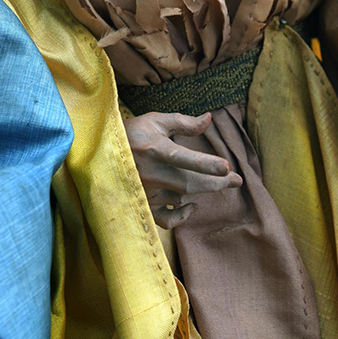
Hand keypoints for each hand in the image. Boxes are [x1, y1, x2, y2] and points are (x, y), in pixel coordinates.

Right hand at [123, 111, 242, 228]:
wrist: (101, 152)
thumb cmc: (132, 132)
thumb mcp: (156, 121)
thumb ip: (184, 122)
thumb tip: (209, 119)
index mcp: (154, 149)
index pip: (184, 158)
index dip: (206, 164)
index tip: (227, 167)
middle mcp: (150, 173)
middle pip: (189, 183)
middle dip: (216, 183)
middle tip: (237, 180)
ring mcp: (146, 191)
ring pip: (181, 198)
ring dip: (203, 192)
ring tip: (220, 183)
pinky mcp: (142, 204)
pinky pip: (165, 219)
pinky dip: (181, 216)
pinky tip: (192, 206)